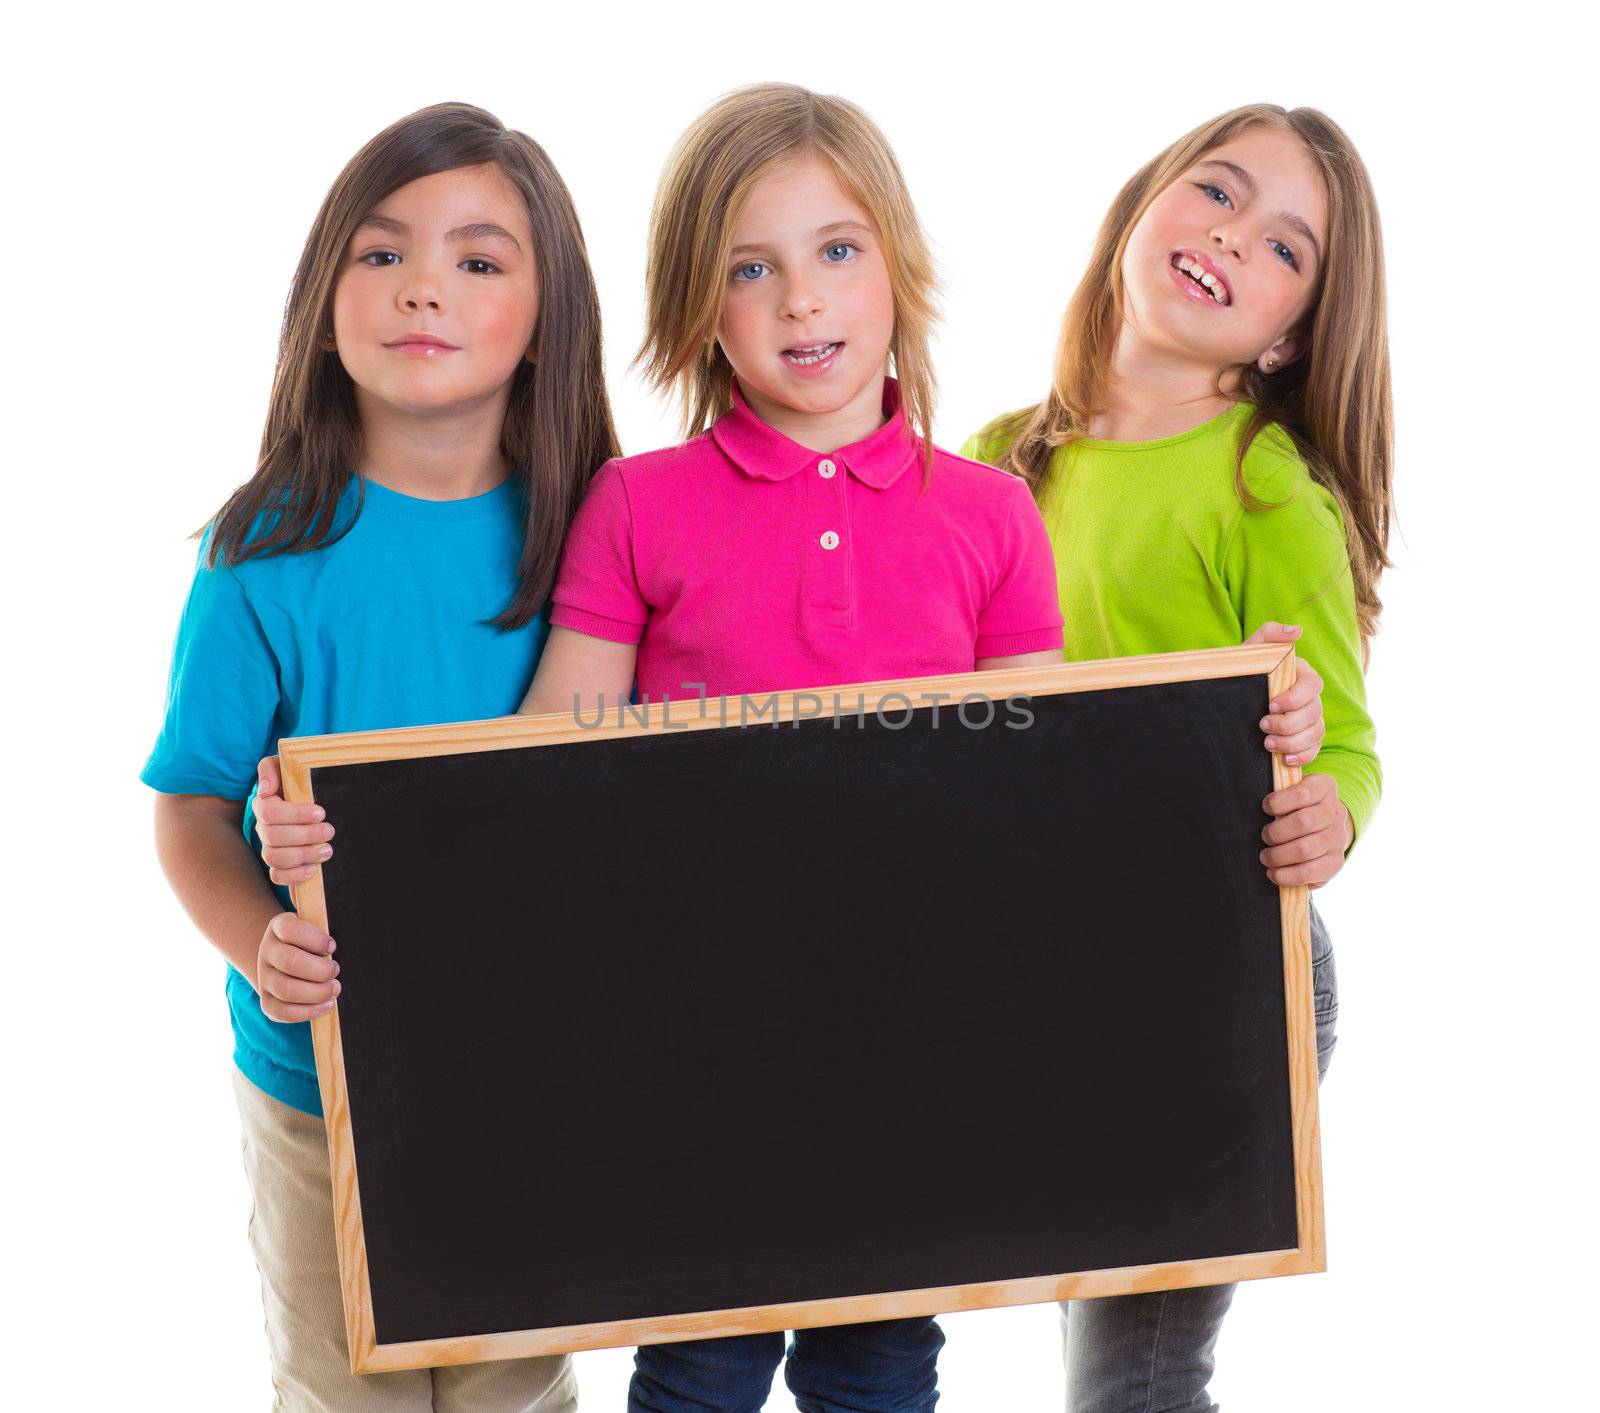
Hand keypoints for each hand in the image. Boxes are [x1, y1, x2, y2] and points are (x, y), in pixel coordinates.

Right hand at [254, 754, 334, 885]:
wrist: (308, 800)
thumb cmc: (296, 781)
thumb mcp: (284, 766)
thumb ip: (271, 769)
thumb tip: (267, 789)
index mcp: (265, 804)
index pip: (269, 812)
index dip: (295, 814)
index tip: (321, 812)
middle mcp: (263, 827)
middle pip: (273, 837)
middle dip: (305, 836)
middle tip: (329, 831)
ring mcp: (270, 847)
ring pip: (274, 858)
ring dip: (303, 855)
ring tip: (327, 850)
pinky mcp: (279, 865)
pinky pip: (277, 876)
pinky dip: (295, 875)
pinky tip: (314, 869)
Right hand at [257, 910, 338, 1021]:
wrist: (286, 959)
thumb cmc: (311, 942)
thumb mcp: (316, 928)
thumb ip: (323, 930)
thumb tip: (333, 947)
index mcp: (278, 927)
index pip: (289, 928)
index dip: (315, 939)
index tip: (332, 946)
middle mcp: (267, 951)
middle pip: (291, 962)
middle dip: (321, 970)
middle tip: (336, 970)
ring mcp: (264, 977)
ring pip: (287, 990)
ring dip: (317, 992)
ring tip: (334, 988)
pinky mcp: (267, 1000)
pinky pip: (282, 1012)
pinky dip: (309, 1012)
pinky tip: (327, 1004)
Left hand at [1244, 622, 1324, 765]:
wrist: (1230, 697)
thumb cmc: (1242, 671)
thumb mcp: (1251, 651)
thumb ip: (1270, 635)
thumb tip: (1296, 630)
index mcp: (1301, 675)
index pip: (1313, 686)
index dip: (1295, 699)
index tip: (1271, 705)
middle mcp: (1310, 698)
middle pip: (1315, 713)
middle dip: (1289, 724)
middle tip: (1262, 726)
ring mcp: (1310, 719)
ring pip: (1316, 733)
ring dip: (1292, 742)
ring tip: (1267, 743)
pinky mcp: (1305, 739)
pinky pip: (1314, 749)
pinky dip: (1302, 756)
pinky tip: (1284, 759)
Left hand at [1260, 773, 1352, 888]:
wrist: (1320, 828)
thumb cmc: (1293, 806)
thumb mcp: (1289, 786)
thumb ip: (1281, 777)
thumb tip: (1283, 760)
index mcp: (1324, 787)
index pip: (1303, 793)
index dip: (1279, 802)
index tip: (1265, 807)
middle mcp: (1335, 812)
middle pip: (1303, 822)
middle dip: (1276, 832)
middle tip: (1264, 836)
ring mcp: (1337, 838)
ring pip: (1305, 849)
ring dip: (1278, 855)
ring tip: (1266, 856)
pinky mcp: (1335, 862)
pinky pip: (1309, 872)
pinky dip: (1286, 875)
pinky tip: (1274, 872)